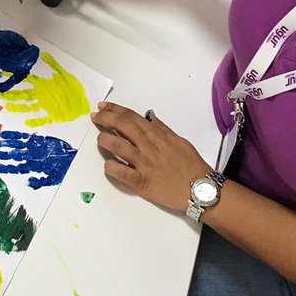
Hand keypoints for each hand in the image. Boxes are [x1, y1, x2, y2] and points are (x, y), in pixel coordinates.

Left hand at [92, 102, 210, 210]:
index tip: (103, 107)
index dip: (115, 110)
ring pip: (118, 146)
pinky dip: (111, 167)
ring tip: (99, 138)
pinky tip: (107, 164)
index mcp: (156, 135)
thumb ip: (161, 129)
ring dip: (105, 140)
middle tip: (95, 116)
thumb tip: (149, 116)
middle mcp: (148, 146)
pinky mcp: (142, 183)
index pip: (131, 117)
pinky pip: (122, 173)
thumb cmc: (191, 164)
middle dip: (105, 119)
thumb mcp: (178, 140)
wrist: (200, 188)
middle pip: (122, 126)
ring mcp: (144, 164)